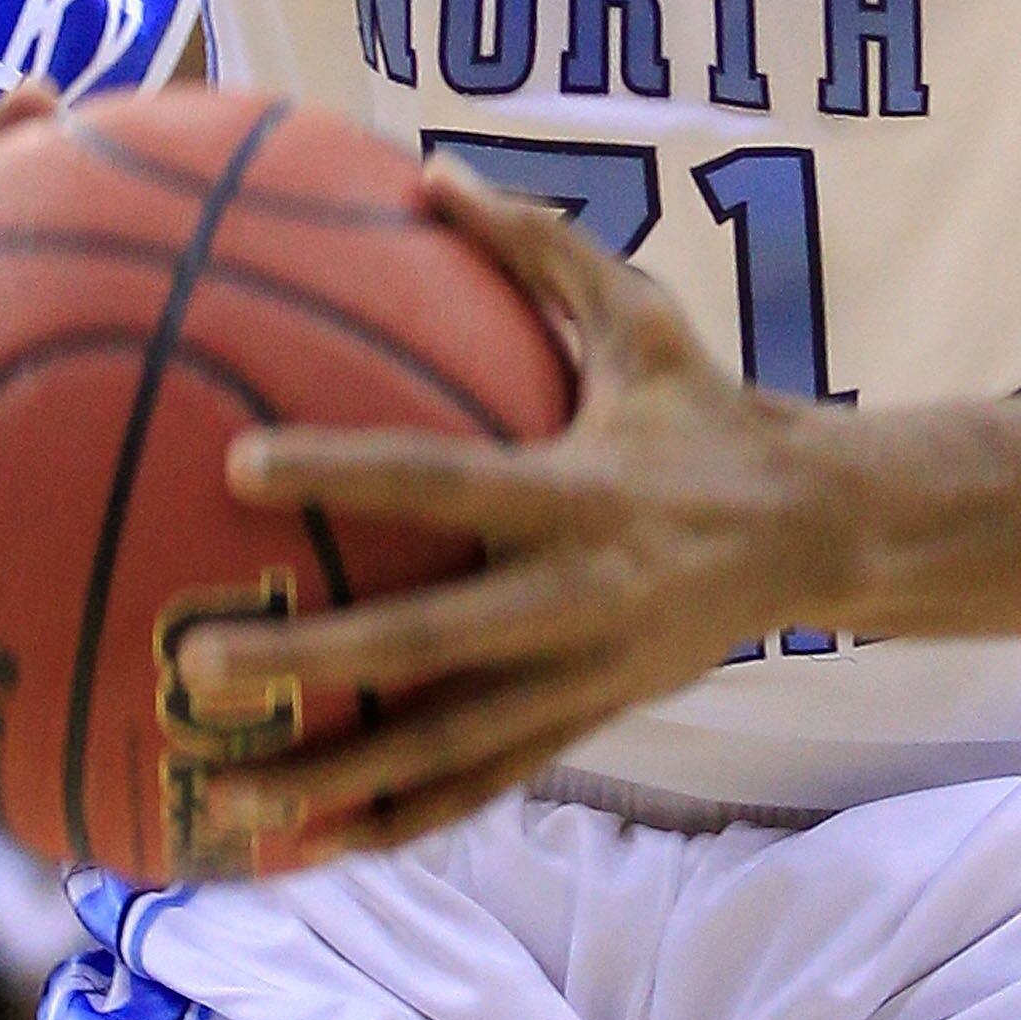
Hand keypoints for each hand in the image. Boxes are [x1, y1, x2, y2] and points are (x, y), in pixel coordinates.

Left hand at [164, 167, 829, 869]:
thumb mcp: (643, 320)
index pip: (440, 481)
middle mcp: (575, 597)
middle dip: (311, 663)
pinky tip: (300, 849)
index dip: (341, 474)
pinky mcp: (582, 728)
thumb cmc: (709, 412)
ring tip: (224, 797)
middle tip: (195, 668)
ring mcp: (579, 678)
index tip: (238, 468)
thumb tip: (425, 170)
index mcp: (578, 492)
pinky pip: (475, 787)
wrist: (825, 536)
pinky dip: (391, 822)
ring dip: (333, 779)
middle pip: (425, 644)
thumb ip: (536, 250)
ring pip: (442, 747)